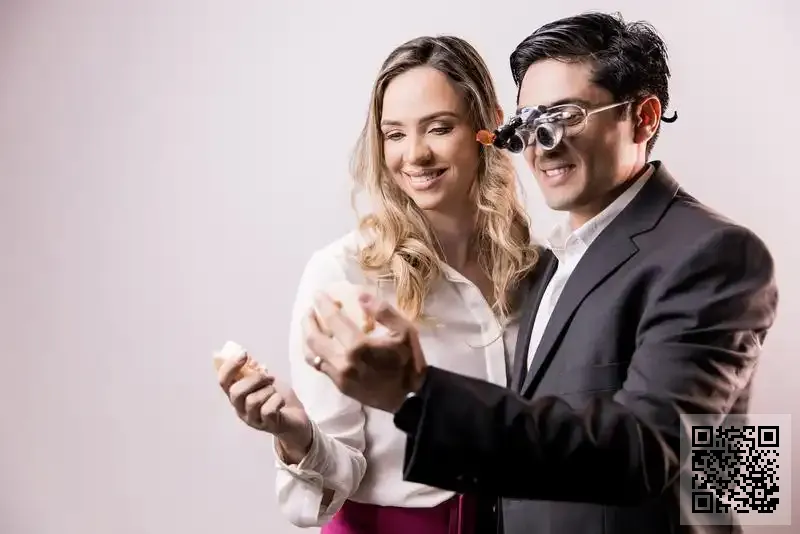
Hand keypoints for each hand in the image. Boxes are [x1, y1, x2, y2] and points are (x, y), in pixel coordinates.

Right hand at [217, 353, 311, 462]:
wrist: (296, 419)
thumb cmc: (277, 399)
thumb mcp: (265, 381)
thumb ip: (254, 371)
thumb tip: (245, 355)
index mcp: (237, 396)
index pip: (223, 381)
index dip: (230, 366)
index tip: (243, 354)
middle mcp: (241, 409)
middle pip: (236, 392)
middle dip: (254, 380)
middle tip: (268, 378)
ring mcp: (253, 420)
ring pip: (252, 401)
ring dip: (268, 390)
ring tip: (275, 392)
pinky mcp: (268, 425)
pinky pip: (268, 410)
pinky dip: (277, 400)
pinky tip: (281, 401)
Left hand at [303, 291, 427, 412]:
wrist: (409, 399)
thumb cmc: (409, 362)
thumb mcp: (405, 331)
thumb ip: (383, 311)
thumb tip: (360, 297)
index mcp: (358, 346)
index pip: (332, 319)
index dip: (323, 304)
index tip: (318, 294)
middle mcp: (342, 361)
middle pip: (314, 337)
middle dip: (309, 320)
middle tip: (311, 308)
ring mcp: (338, 376)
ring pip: (311, 354)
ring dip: (307, 336)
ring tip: (310, 325)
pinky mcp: (339, 385)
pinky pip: (319, 366)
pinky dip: (314, 352)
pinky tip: (319, 344)